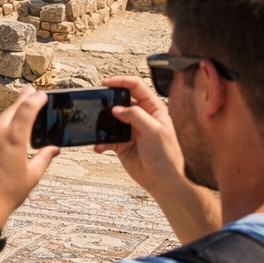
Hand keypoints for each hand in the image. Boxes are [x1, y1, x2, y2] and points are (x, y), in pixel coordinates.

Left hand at [0, 88, 57, 227]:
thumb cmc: (7, 194)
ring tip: (15, 118)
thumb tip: (54, 149)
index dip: (36, 98)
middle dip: (22, 100)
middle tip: (30, 93)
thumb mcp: (32, 175)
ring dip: (6, 118)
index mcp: (14, 138)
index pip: (27, 108)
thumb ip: (44, 158)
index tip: (41, 95)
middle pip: (10, 110)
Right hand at [98, 75, 220, 241]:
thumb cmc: (167, 156)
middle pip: (120, 100)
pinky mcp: (121, 144)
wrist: (163, 181)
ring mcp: (129, 130)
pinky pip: (106, 138)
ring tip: (96, 125)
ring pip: (110, 119)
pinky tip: (100, 146)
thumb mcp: (155, 131)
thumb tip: (117, 108)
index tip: (106, 83)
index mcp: (153, 109)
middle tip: (97, 101)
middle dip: (108, 101)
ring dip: (101, 122)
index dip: (121, 82)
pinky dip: (100, 142)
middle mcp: (140, 117)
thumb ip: (136, 116)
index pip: (136, 87)